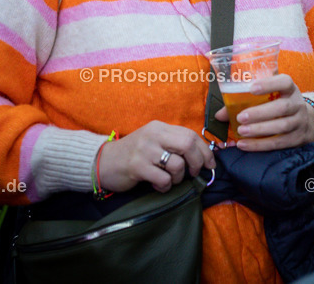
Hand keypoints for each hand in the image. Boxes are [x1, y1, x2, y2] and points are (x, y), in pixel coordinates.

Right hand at [96, 121, 214, 193]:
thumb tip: (201, 155)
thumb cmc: (132, 154)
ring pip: (177, 164)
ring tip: (169, 180)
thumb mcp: (153, 142)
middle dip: (197, 161)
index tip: (210, 163)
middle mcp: (153, 135)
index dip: (205, 150)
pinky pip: (163, 179)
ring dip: (178, 177)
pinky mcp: (137, 166)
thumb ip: (172, 143)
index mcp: (159, 127)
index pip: (190, 134)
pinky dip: (165, 186)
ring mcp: (145, 150)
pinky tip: (158, 185)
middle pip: (188, 144)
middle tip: (194, 173)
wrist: (102, 161)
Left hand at [215, 74, 313, 151]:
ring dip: (260, 130)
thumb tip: (219, 114)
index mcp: (289, 89)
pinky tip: (245, 144)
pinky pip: (279, 142)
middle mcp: (297, 104)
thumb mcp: (270, 97)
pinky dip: (260, 145)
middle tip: (241, 117)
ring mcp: (299, 122)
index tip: (252, 88)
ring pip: (282, 126)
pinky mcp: (296, 138)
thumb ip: (244, 102)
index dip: (269, 84)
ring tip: (242, 131)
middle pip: (282, 107)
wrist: (306, 122)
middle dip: (260, 113)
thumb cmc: (280, 104)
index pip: (284, 82)